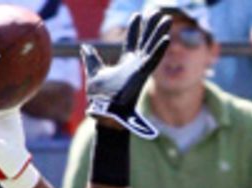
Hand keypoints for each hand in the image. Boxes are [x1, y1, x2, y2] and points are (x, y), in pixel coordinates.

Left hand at [79, 12, 171, 138]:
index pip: (132, 42)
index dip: (135, 29)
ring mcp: (140, 70)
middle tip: (157, 12)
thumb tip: (84, 48)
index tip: (137, 16)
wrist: (103, 112)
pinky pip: (153, 61)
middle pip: (146, 41)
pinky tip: (166, 38)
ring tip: (167, 19)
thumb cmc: (99, 97)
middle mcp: (135, 65)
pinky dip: (159, 50)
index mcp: (126, 64)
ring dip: (160, 33)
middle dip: (151, 26)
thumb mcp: (94, 73)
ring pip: (153, 47)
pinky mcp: (142, 75)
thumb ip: (91, 60)